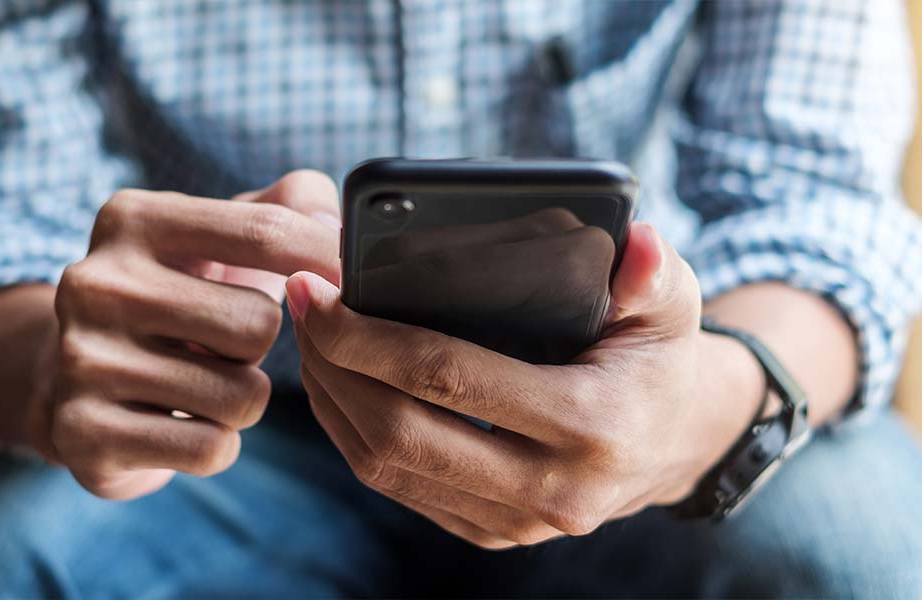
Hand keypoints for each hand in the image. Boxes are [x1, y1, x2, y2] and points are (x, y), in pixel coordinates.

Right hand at [41, 170, 339, 498]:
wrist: (73, 375)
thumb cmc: (180, 296)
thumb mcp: (219, 236)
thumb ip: (288, 205)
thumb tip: (333, 221)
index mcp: (134, 219)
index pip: (265, 232)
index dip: (327, 260)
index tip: (354, 280)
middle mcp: (96, 282)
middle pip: (259, 325)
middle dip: (261, 346)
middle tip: (224, 345)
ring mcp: (82, 359)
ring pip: (242, 396)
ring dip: (244, 399)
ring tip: (202, 382)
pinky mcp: (82, 433)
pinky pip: (211, 449)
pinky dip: (217, 443)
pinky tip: (183, 422)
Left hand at [288, 222, 763, 547]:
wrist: (675, 442)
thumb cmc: (659, 358)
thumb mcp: (671, 304)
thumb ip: (652, 271)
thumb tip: (632, 242)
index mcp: (589, 425)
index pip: (449, 378)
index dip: (369, 337)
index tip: (321, 292)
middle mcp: (550, 489)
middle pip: (400, 433)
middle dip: (334, 367)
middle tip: (302, 307)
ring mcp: (516, 522)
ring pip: (387, 469)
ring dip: (333, 402)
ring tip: (310, 340)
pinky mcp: (492, 531)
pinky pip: (399, 489)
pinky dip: (354, 436)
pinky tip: (339, 386)